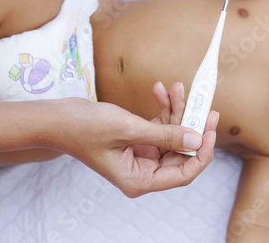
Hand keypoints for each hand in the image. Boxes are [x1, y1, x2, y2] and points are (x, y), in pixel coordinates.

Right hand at [52, 83, 217, 197]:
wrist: (57, 118)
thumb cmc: (84, 128)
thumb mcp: (128, 130)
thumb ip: (165, 136)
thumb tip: (196, 138)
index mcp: (140, 179)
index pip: (184, 173)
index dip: (202, 152)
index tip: (211, 129)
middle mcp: (143, 171)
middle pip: (181, 151)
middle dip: (191, 124)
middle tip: (203, 103)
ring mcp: (141, 155)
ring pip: (172, 134)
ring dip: (176, 111)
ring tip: (177, 88)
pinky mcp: (138, 140)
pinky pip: (159, 125)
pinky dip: (162, 108)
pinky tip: (160, 90)